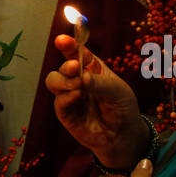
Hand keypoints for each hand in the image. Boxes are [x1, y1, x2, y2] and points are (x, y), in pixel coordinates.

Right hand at [46, 35, 143, 166]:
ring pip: (53, 81)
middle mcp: (77, 79)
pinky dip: (66, 97)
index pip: (77, 52)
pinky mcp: (65, 112)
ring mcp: (69, 95)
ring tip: (79, 87)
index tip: (62, 40)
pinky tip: (78, 97)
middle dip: (66, 65)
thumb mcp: (118, 91)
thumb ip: (100, 82)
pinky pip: (58, 101)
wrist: (122, 135)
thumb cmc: (122, 108)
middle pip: (62, 66)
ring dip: (63, 80)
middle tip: (76, 68)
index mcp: (92, 68)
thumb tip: (82, 77)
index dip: (68, 45)